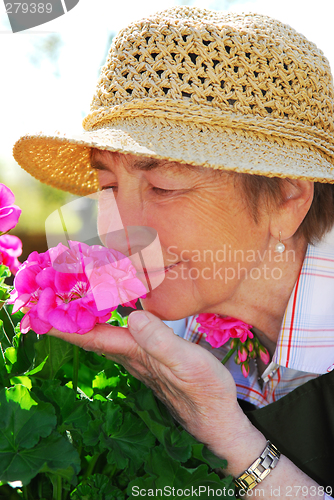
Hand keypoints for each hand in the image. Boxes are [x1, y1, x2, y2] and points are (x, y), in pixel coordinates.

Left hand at [48, 310, 258, 461]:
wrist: (215, 418)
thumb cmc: (204, 391)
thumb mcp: (187, 363)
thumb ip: (160, 341)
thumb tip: (132, 317)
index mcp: (135, 354)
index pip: (92, 336)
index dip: (66, 324)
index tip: (41, 310)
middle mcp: (130, 357)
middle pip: (91, 335)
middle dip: (70, 318)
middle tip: (51, 296)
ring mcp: (139, 359)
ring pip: (103, 336)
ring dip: (86, 319)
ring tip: (73, 300)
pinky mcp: (149, 359)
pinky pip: (118, 337)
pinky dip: (106, 323)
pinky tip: (110, 314)